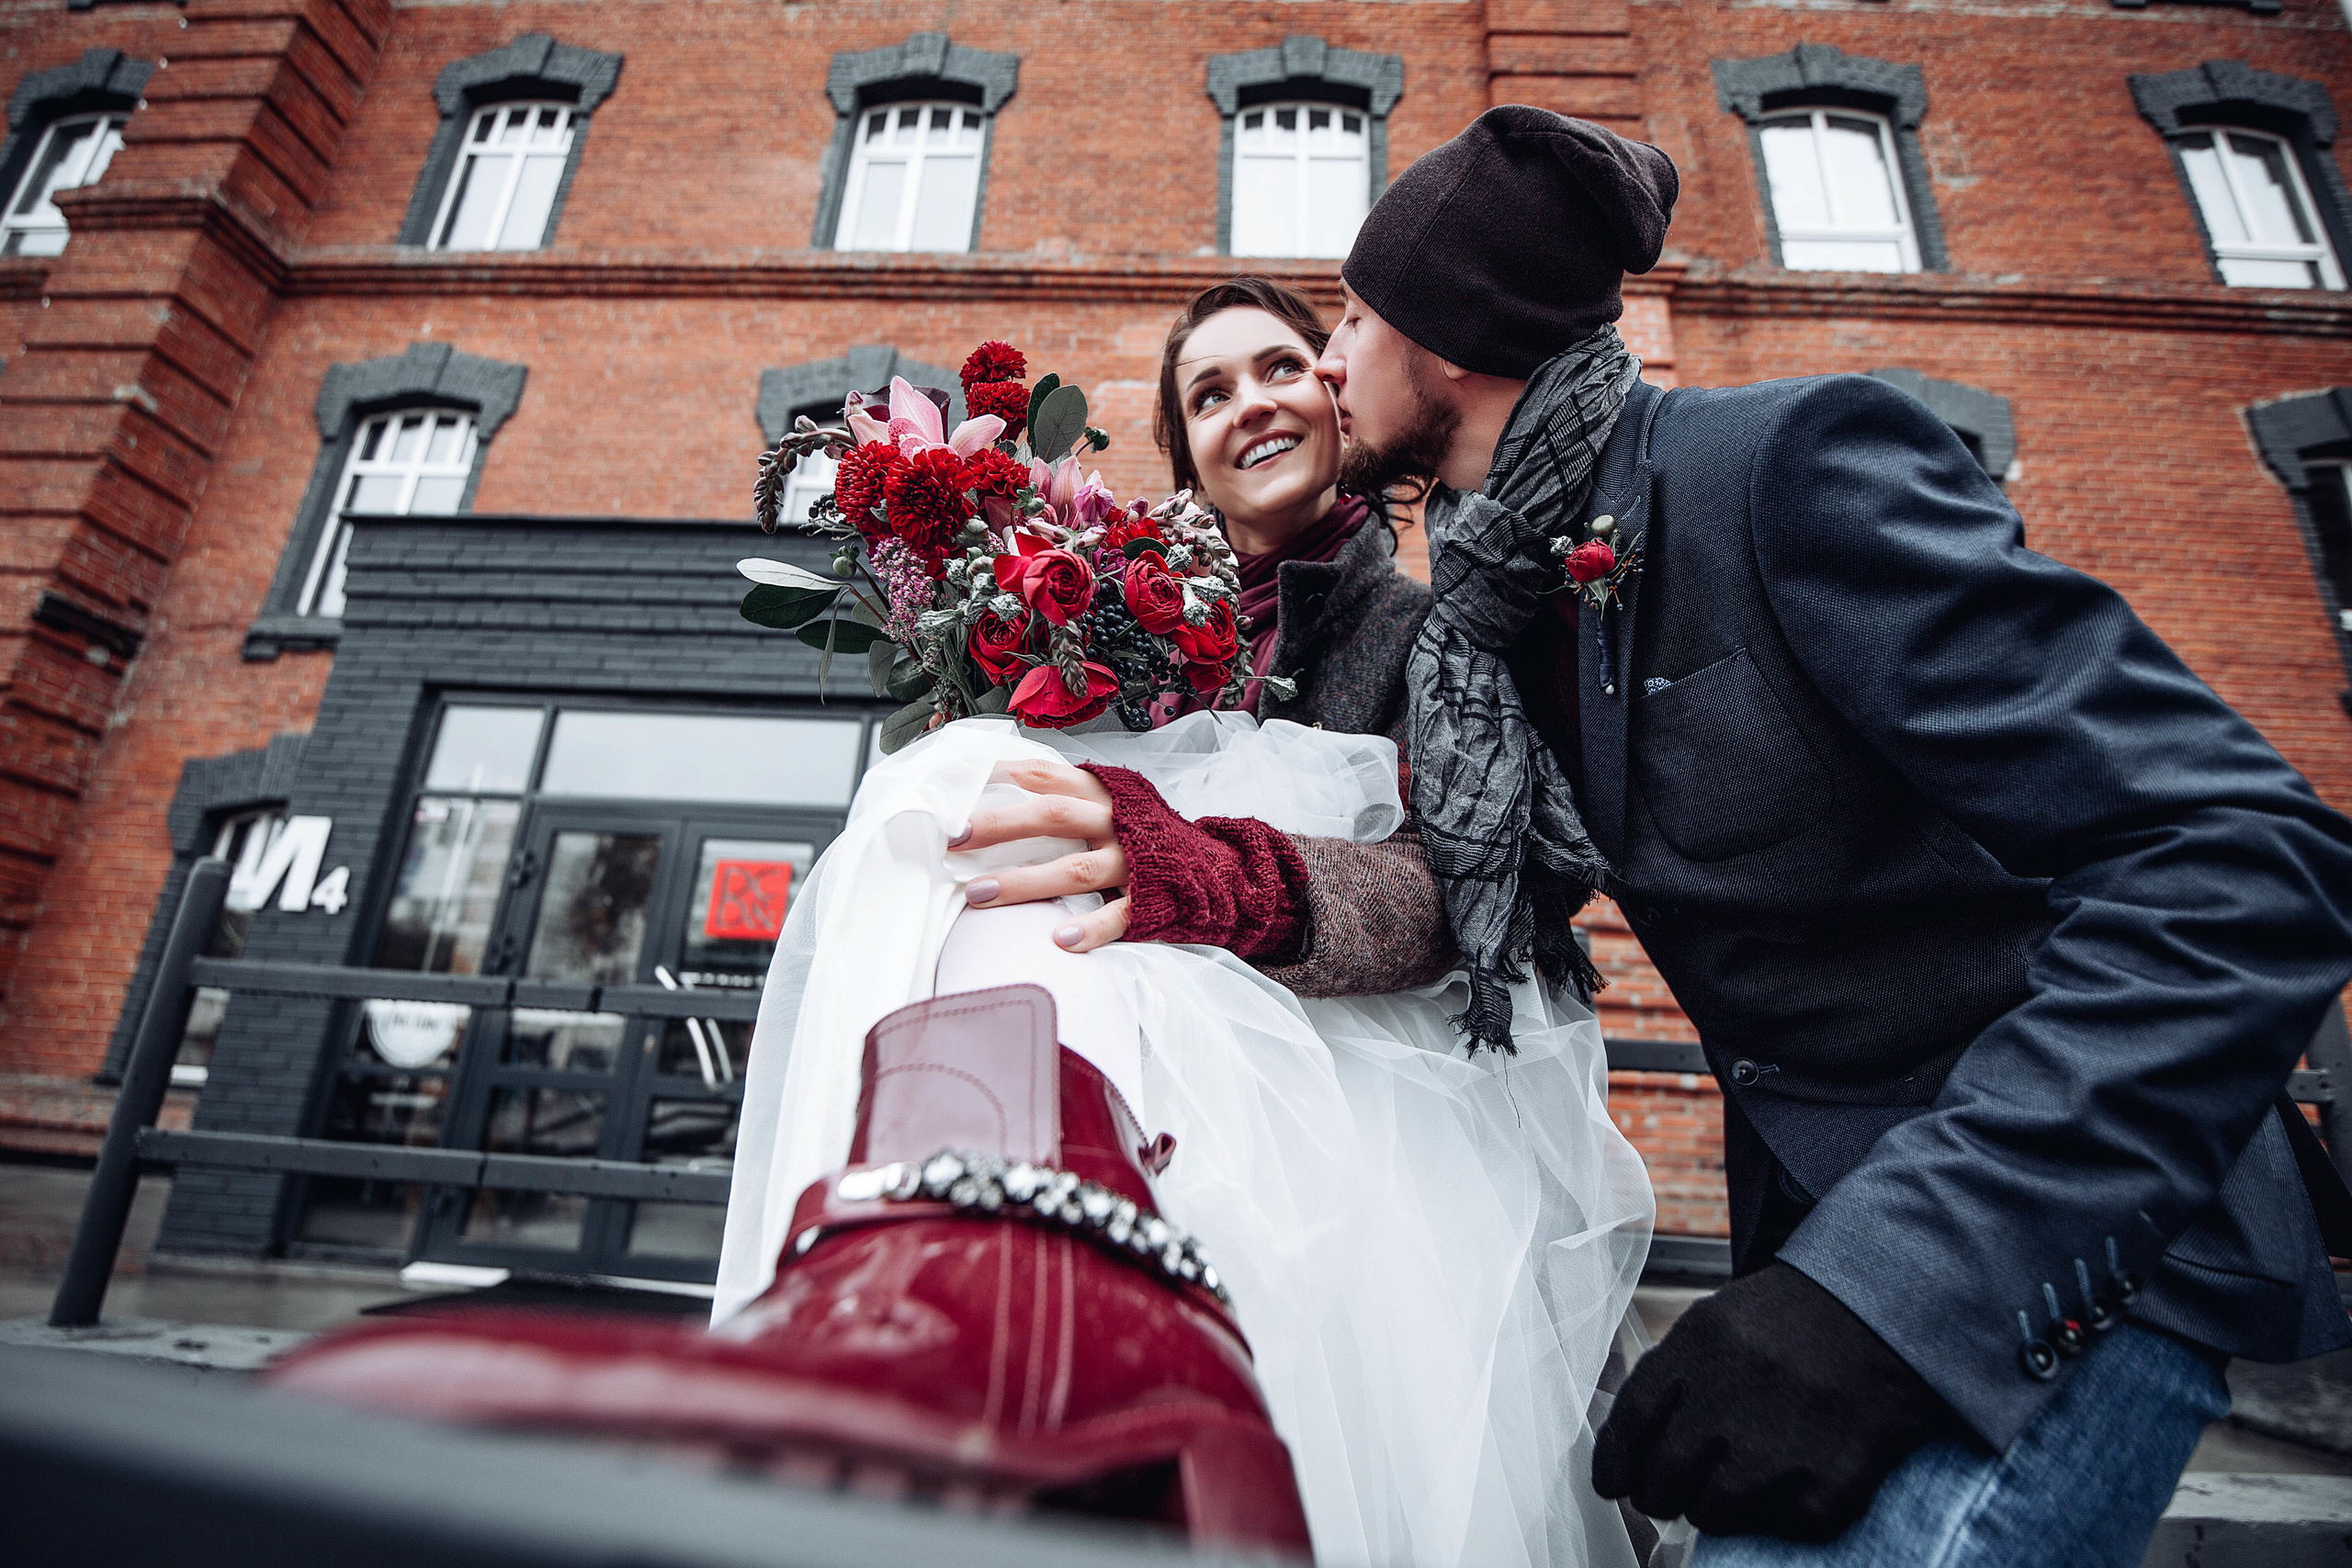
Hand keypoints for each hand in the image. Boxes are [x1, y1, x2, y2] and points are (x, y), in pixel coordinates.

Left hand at [950, 760, 1130, 950]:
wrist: (1212, 866)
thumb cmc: (1142, 835)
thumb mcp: (1109, 803)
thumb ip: (1064, 798)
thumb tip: (992, 798)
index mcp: (1100, 792)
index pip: (1043, 774)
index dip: (998, 776)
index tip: (954, 788)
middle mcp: (1115, 821)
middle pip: (1053, 815)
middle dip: (999, 825)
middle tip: (953, 838)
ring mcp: (1132, 861)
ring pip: (1076, 869)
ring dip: (1025, 882)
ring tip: (978, 894)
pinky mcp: (1149, 899)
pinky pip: (1119, 915)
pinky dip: (1091, 928)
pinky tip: (1060, 940)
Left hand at [1591, 1262, 1959, 1541]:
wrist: (1893, 1325)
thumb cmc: (1798, 1326)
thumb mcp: (1721, 1322)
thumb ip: (1673, 1375)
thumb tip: (1628, 1448)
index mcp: (1700, 1347)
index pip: (1632, 1422)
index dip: (1614, 1462)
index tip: (1612, 1483)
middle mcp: (1732, 1399)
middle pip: (1662, 1478)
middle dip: (1658, 1493)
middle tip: (1668, 1492)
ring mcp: (1778, 1451)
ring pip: (1709, 1512)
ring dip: (1715, 1504)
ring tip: (1741, 1476)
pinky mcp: (1824, 1493)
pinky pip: (1772, 1526)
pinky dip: (1775, 1510)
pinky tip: (1794, 1472)